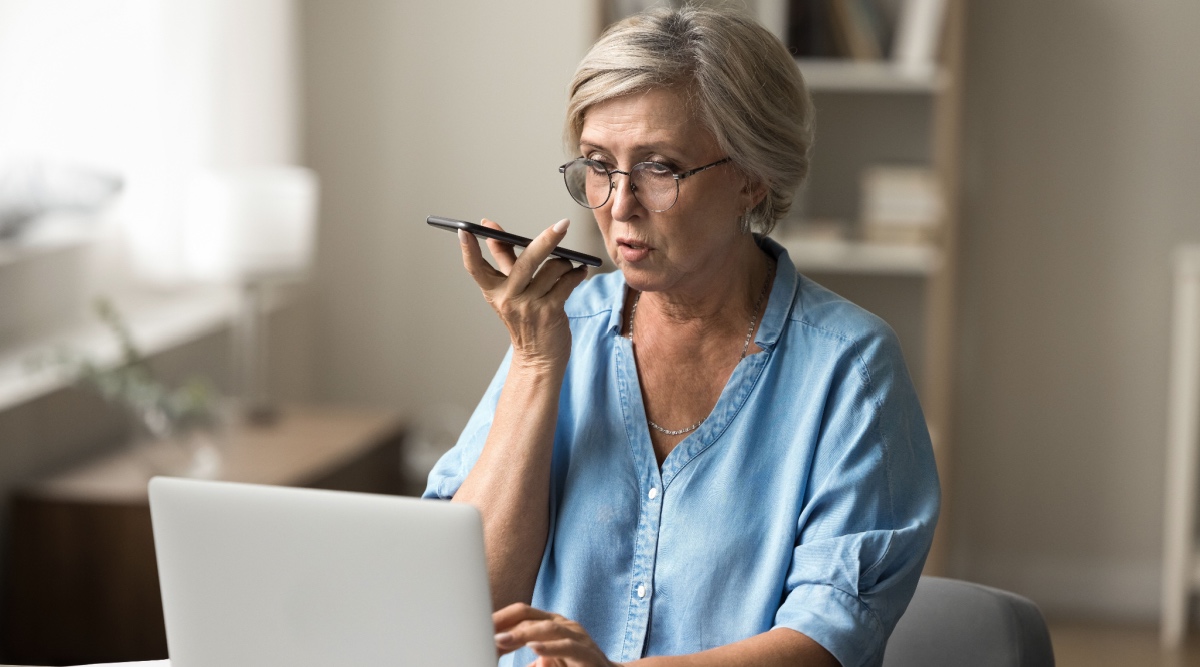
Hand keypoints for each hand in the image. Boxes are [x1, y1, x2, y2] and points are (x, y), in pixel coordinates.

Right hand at [460, 218, 587, 368]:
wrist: (539, 359)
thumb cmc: (525, 320)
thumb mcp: (508, 292)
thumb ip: (503, 260)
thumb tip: (491, 232)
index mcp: (494, 291)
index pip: (475, 268)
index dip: (468, 249)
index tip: (464, 229)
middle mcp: (509, 298)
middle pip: (526, 260)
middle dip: (547, 239)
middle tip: (562, 225)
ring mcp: (529, 306)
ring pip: (553, 268)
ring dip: (566, 263)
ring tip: (569, 264)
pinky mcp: (550, 312)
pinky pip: (567, 282)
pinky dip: (576, 274)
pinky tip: (579, 272)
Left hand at [493, 603, 620, 666]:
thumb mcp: (548, 661)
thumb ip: (531, 658)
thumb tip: (502, 651)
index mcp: (550, 624)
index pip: (520, 613)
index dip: (498, 618)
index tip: (477, 627)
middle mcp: (562, 625)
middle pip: (528, 614)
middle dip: (504, 621)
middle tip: (482, 632)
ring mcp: (577, 636)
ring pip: (547, 627)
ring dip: (521, 634)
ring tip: (500, 640)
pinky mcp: (587, 653)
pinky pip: (567, 646)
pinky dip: (550, 646)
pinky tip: (534, 648)